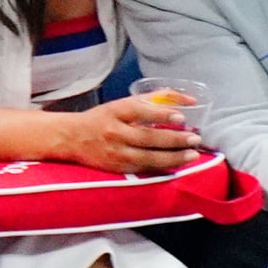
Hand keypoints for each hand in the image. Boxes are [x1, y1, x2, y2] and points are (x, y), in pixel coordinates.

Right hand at [64, 96, 201, 173]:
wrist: (73, 138)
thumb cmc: (103, 117)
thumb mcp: (123, 103)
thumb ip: (153, 100)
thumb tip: (188, 99)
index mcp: (116, 111)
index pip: (140, 111)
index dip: (161, 114)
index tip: (181, 116)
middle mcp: (115, 132)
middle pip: (148, 137)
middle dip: (174, 139)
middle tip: (195, 139)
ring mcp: (116, 153)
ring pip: (148, 157)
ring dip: (173, 157)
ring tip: (192, 155)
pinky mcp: (118, 169)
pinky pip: (143, 169)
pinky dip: (162, 167)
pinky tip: (177, 165)